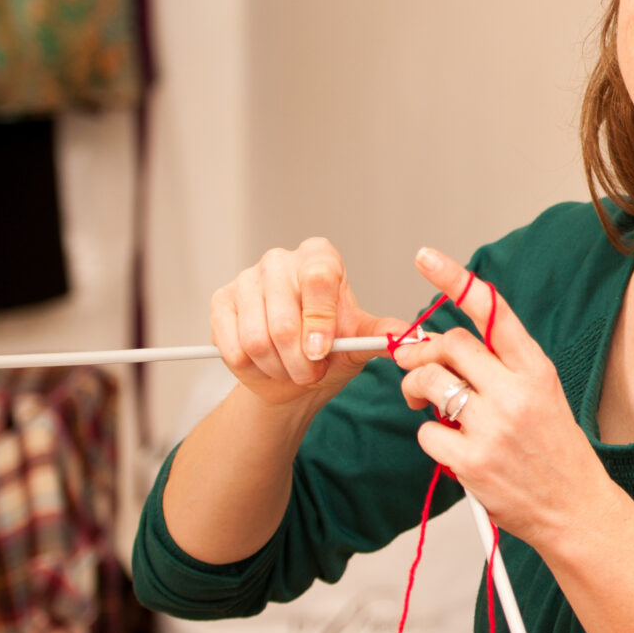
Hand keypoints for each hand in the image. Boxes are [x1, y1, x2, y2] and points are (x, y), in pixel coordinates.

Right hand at [209, 238, 401, 407]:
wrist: (291, 374)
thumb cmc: (329, 350)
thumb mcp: (359, 341)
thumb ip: (382, 336)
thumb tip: (412, 337)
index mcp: (320, 258)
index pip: (318, 277)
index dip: (320, 320)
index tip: (322, 351)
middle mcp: (281, 260)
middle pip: (285, 317)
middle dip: (300, 360)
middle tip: (310, 373)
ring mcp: (247, 279)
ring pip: (258, 337)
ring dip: (278, 367)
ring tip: (291, 371)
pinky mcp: (221, 302)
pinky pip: (233, 345)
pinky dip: (252, 367)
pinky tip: (265, 365)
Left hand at [392, 247, 613, 555]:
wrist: (575, 508)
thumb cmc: (555, 451)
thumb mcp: (543, 395)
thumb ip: (501, 368)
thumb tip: (444, 347)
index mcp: (536, 370)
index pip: (493, 312)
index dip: (456, 280)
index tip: (427, 257)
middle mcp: (517, 392)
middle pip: (450, 344)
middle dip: (421, 351)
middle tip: (412, 366)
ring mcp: (494, 426)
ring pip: (430, 382)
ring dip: (416, 389)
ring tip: (423, 402)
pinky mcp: (472, 461)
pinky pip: (426, 432)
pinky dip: (429, 436)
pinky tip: (450, 446)